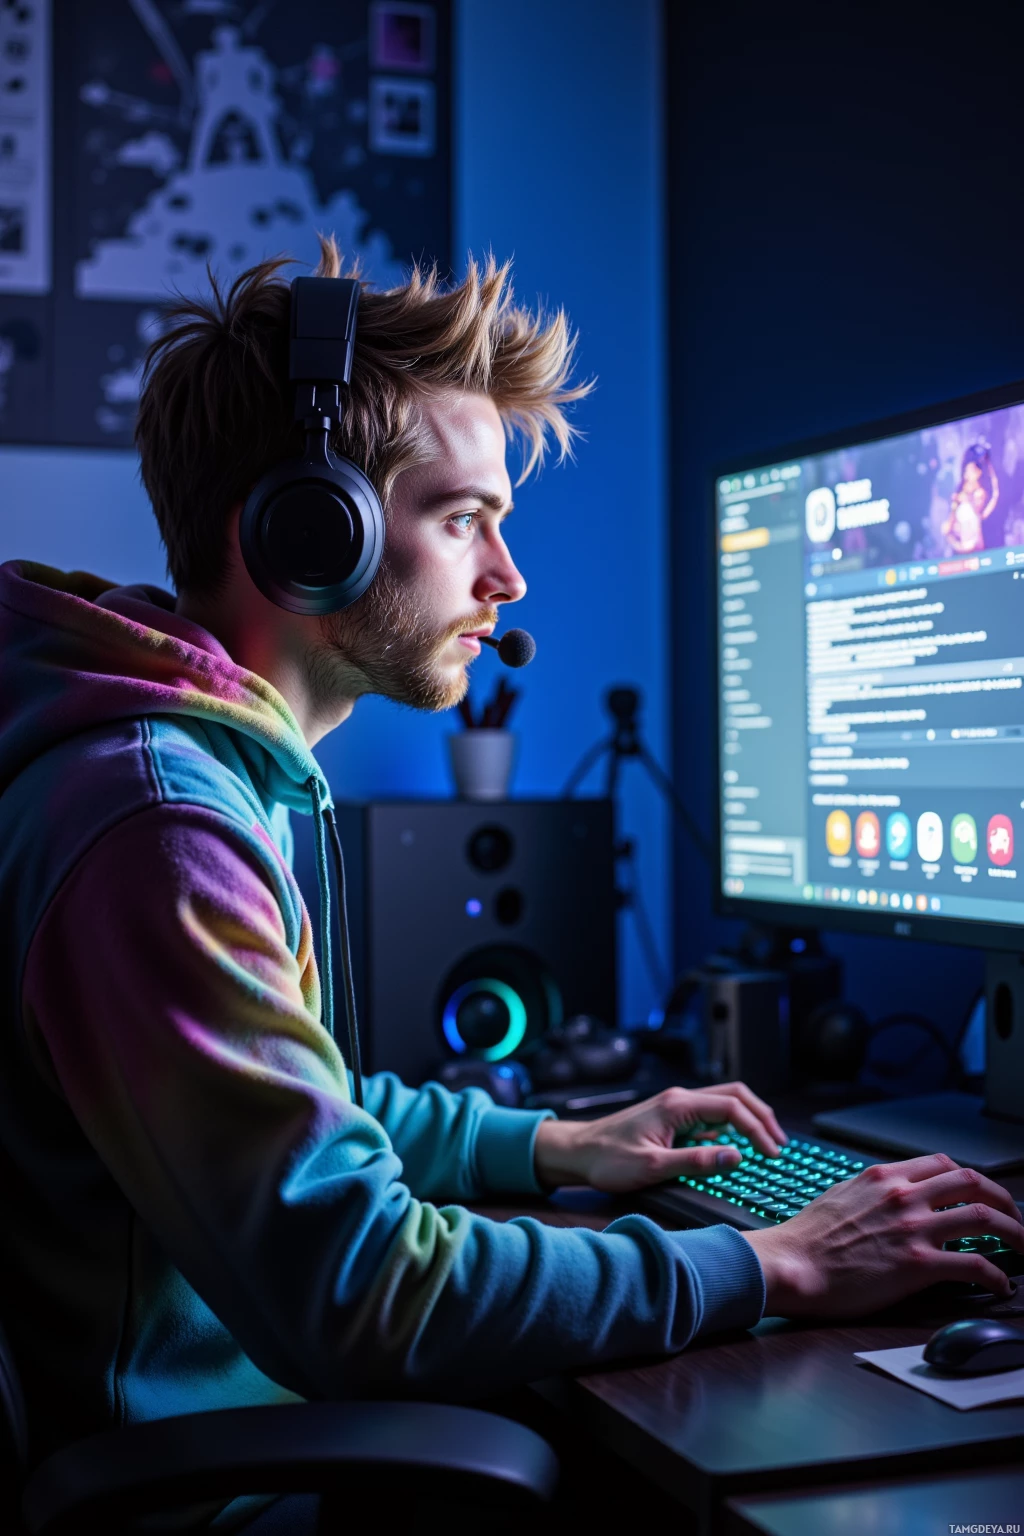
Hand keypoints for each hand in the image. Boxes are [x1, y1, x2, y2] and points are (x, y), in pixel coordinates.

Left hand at [533, 1083, 785, 1192]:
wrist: (577, 1152)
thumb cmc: (608, 1158)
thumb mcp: (653, 1167)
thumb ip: (697, 1161)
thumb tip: (736, 1157)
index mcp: (678, 1105)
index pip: (732, 1107)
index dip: (757, 1129)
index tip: (771, 1154)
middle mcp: (680, 1099)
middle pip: (735, 1095)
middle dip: (761, 1116)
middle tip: (779, 1144)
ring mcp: (677, 1107)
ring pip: (724, 1102)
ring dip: (748, 1119)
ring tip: (767, 1144)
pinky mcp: (673, 1119)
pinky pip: (710, 1116)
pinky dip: (731, 1127)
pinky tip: (737, 1149)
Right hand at [742, 1153, 1023, 1315]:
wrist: (791, 1264)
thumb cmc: (807, 1238)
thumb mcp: (840, 1196)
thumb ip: (872, 1192)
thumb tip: (891, 1199)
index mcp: (884, 1177)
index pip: (943, 1164)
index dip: (971, 1178)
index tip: (981, 1194)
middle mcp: (903, 1195)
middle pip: (974, 1182)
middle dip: (1004, 1199)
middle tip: (1015, 1217)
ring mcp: (913, 1227)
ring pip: (985, 1217)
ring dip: (1016, 1232)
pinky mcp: (918, 1264)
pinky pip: (975, 1264)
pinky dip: (997, 1275)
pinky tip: (1001, 1285)